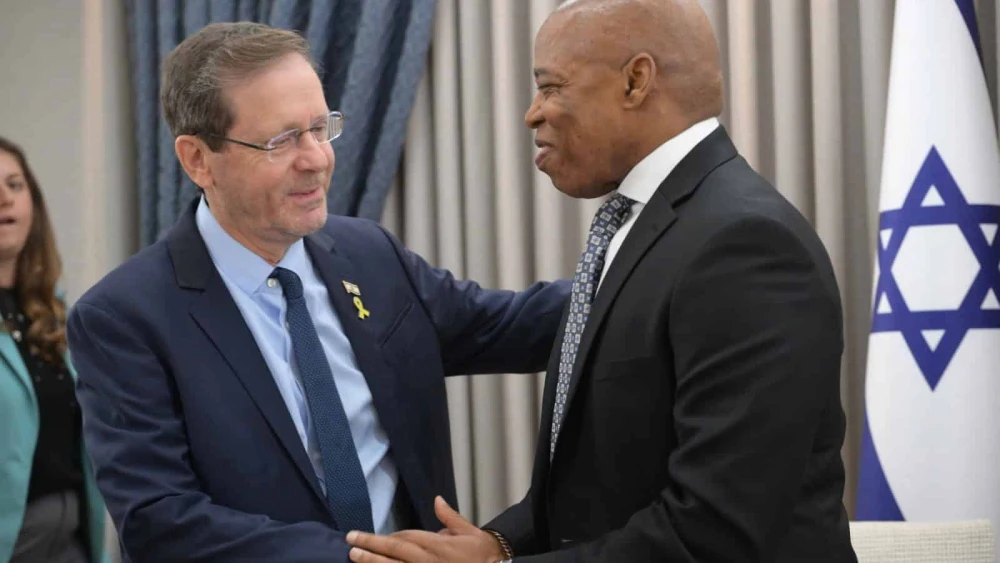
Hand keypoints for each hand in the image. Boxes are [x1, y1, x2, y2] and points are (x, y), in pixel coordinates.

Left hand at [347, 496, 505, 562]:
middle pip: (396, 551)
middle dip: (371, 545)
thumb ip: (449, 517)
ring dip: (373, 562)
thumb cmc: (481, 553)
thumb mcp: (468, 531)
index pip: (407, 538)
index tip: (373, 538)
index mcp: (438, 544)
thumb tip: (437, 499)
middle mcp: (429, 560)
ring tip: (354, 557)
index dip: (388, 538)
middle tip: (350, 540)